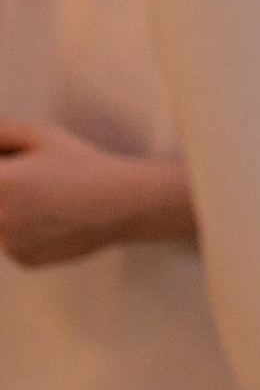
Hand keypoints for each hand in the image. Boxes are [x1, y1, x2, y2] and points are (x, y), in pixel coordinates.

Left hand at [0, 124, 194, 266]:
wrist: (119, 204)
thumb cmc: (82, 165)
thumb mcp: (41, 134)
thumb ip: (2, 130)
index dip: (5, 168)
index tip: (16, 166)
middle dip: (5, 186)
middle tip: (32, 179)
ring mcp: (9, 243)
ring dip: (9, 209)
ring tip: (45, 197)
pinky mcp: (22, 259)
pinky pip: (11, 241)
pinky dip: (24, 230)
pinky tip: (51, 217)